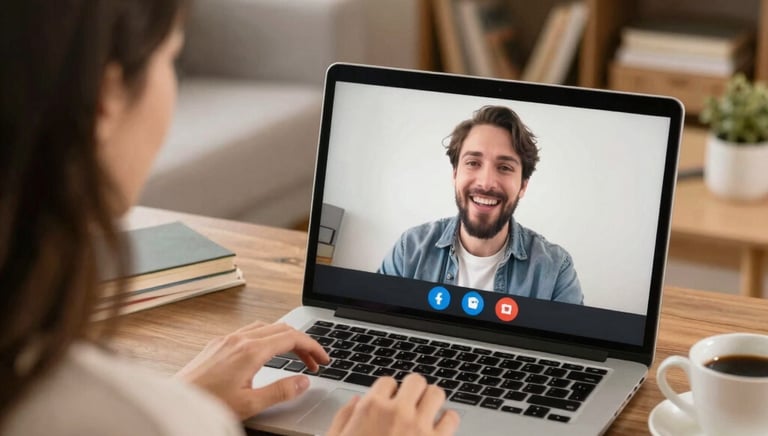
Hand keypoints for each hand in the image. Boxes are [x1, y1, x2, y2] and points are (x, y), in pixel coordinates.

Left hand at [176, 320, 328, 418]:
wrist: (175, 403)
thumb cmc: (207, 404)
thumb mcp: (250, 404)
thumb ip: (281, 391)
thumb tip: (303, 381)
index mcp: (250, 351)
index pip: (291, 338)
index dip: (313, 347)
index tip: (324, 359)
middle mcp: (238, 339)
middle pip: (281, 329)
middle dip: (303, 343)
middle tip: (315, 362)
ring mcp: (226, 340)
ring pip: (265, 327)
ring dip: (285, 338)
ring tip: (295, 357)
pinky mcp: (217, 344)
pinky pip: (249, 331)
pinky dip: (267, 337)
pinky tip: (266, 353)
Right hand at [327, 373, 460, 435]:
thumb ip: (345, 418)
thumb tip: (356, 402)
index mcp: (372, 408)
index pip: (388, 382)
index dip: (387, 393)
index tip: (388, 402)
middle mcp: (399, 413)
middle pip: (416, 381)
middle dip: (412, 390)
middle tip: (410, 403)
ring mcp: (421, 428)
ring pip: (437, 394)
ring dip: (432, 402)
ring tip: (426, 412)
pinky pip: (452, 418)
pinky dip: (447, 421)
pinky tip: (438, 429)